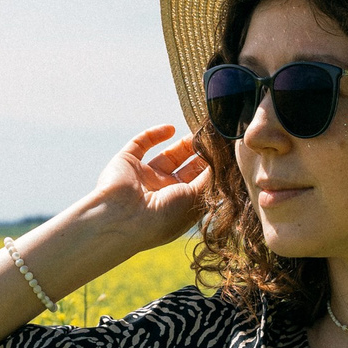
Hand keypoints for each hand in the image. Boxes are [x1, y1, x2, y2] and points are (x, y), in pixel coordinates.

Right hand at [88, 125, 213, 252]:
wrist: (122, 219)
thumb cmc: (163, 217)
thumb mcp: (194, 198)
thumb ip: (209, 178)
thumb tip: (223, 162)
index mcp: (178, 206)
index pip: (198, 184)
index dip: (211, 169)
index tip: (225, 153)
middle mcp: (161, 193)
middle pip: (185, 169)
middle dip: (200, 154)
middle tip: (214, 138)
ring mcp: (143, 177)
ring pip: (166, 156)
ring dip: (183, 144)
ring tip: (199, 132)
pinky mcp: (127, 162)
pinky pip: (141, 144)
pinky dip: (154, 134)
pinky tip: (170, 129)